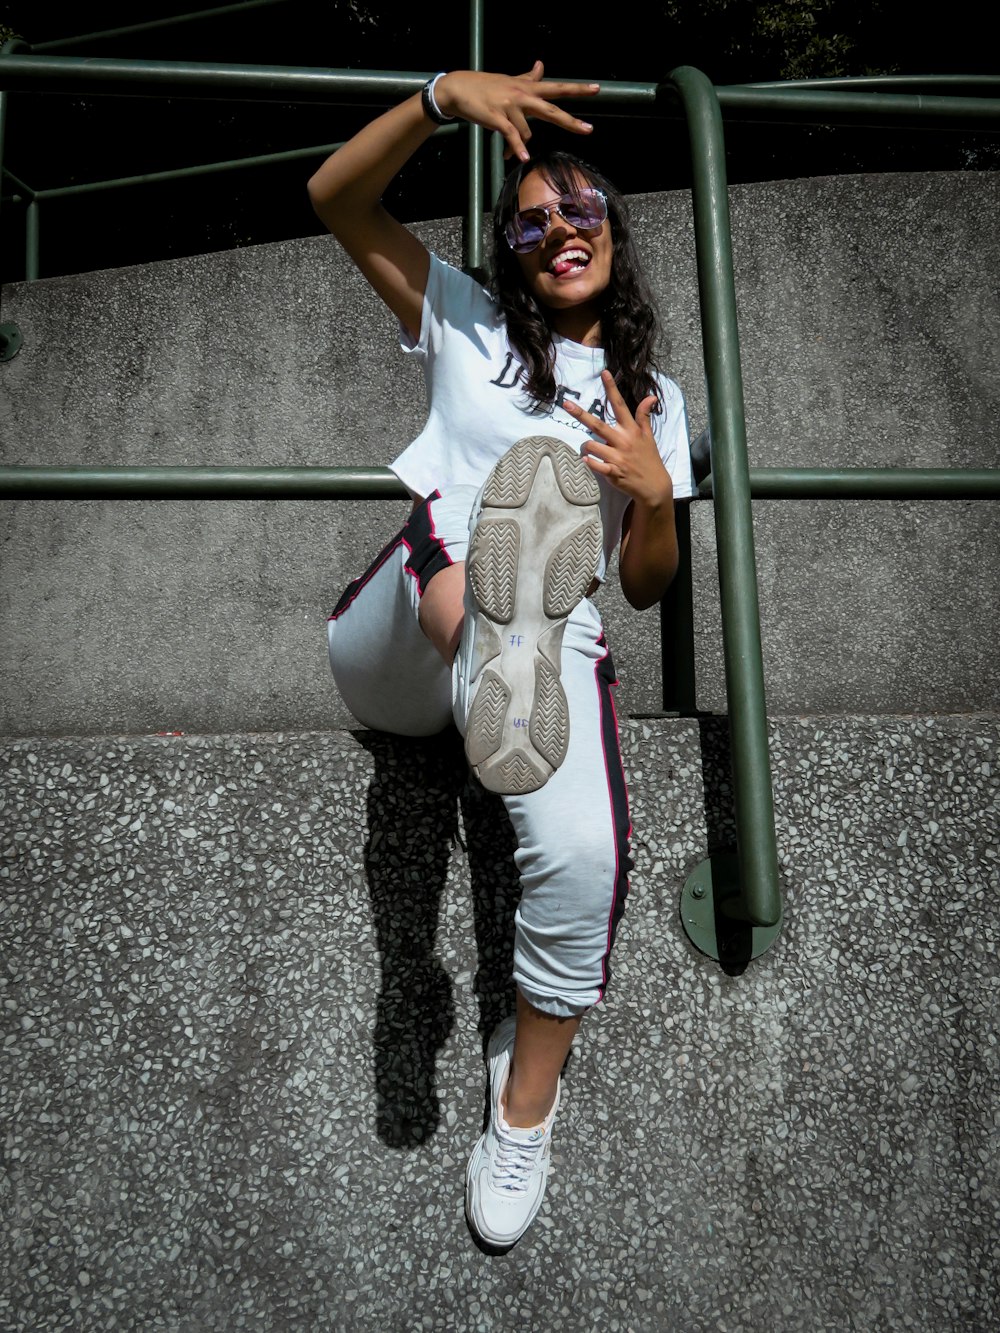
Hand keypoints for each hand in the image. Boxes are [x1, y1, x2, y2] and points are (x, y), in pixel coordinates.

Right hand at [435, 62, 598, 161]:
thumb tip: (541, 65)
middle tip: (589, 130)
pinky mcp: (497, 118)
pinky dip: (516, 148)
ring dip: (520, 146)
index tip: (597, 89)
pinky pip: (511, 136)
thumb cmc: (486, 87)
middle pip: (551, 109)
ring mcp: (510, 106)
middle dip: (571, 121)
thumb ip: (528, 77)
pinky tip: (520, 158)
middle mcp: (522, 96)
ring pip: (527, 131)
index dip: (577, 89)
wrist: (459, 89)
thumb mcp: (510, 81)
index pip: (557, 88)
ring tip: (511, 153)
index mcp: (528, 88)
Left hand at [563, 370, 673, 509]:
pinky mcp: (612, 472)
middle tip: (566, 404)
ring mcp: (617, 457)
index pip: (619, 405)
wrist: (654, 485)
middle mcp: (623, 441)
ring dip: (586, 446)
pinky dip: (589, 462)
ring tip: (590, 450)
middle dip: (580, 414)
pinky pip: (594, 465)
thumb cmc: (649, 458)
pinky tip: (587, 460)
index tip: (604, 373)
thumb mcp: (648, 436)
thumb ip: (644, 416)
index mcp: (631, 430)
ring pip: (591, 446)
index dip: (611, 389)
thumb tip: (650, 397)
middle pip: (597, 425)